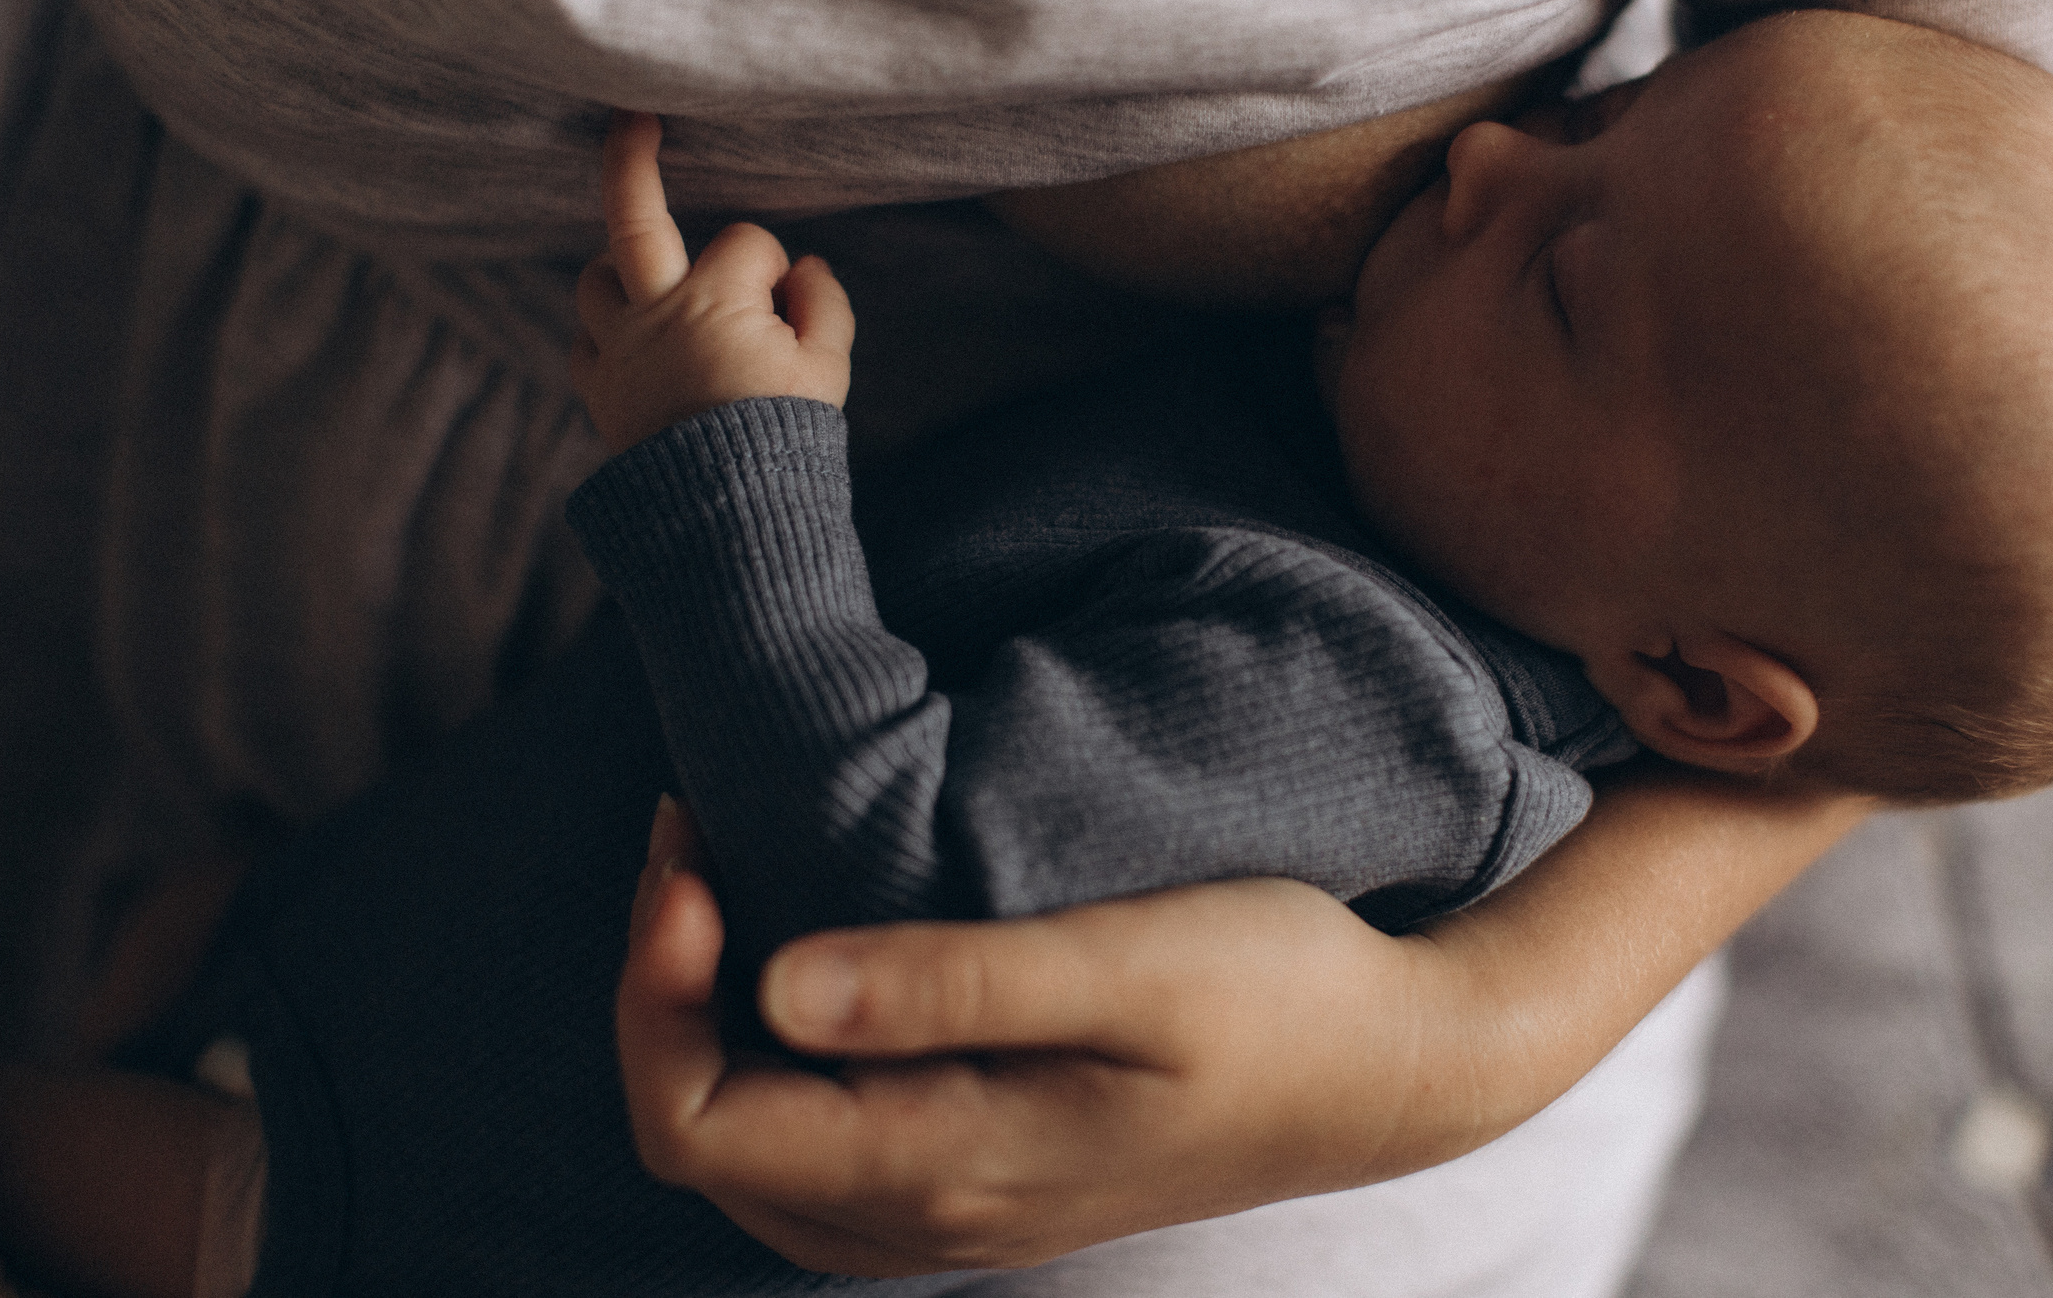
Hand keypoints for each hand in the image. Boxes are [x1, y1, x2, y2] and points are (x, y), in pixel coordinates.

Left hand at [571, 112, 854, 451]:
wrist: (732, 515)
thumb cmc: (787, 438)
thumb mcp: (829, 368)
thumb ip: (823, 303)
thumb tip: (803, 265)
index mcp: (718, 302)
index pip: (745, 241)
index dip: (772, 265)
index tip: (786, 303)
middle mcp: (656, 315)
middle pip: (631, 216)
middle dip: (631, 159)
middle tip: (630, 118)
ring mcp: (618, 352)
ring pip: (596, 278)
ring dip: (624, 269)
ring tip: (655, 278)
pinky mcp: (598, 391)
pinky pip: (584, 340)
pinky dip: (606, 330)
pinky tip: (636, 340)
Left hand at [616, 772, 1865, 1275]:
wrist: (1398, 1066)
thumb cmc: (1280, 995)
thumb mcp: (1127, 962)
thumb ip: (954, 982)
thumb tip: (778, 985)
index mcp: (945, 1162)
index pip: (697, 1116)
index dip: (654, 981)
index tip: (694, 837)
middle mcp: (933, 1215)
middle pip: (703, 1142)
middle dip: (663, 994)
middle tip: (700, 840)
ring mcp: (963, 1211)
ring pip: (752, 1159)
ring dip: (709, 1030)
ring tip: (733, 890)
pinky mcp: (995, 1179)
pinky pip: (821, 1158)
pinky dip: (777, 1067)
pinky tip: (814, 972)